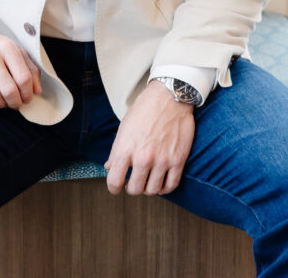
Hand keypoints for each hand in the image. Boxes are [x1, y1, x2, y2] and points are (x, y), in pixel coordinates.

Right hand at [0, 30, 41, 110]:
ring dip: (1, 104)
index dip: (28, 93)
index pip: (23, 78)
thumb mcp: (14, 50)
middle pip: (9, 89)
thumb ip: (30, 68)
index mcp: (7, 47)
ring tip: (3, 103)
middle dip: (15, 102)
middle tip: (16, 104)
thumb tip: (37, 90)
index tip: (27, 99)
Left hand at [105, 80, 194, 196]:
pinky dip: (164, 188)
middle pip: (135, 189)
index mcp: (126, 148)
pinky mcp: (178, 160)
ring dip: (148, 188)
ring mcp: (162, 160)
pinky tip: (161, 182)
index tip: (116, 187)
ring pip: (153, 190)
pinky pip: (171, 185)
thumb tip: (109, 167)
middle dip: (132, 188)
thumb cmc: (146, 108)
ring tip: (147, 180)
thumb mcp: (125, 126)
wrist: (170, 96)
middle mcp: (143, 157)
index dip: (113, 188)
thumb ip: (116, 150)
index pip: (114, 181)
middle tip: (133, 182)